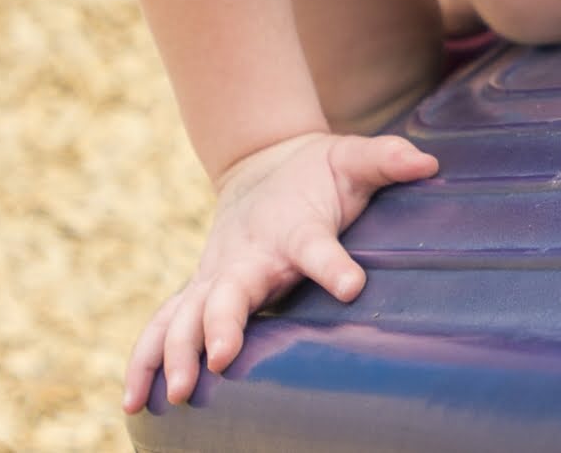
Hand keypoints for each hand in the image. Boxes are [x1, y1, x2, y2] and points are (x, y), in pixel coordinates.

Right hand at [123, 128, 438, 412]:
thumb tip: (427, 164)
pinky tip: (133, 402)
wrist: (263, 163)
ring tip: (172, 394)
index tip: (351, 286)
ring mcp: (218, 274)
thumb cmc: (318, 171)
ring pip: (185, 313)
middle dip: (222, 323)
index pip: (317, 246)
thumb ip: (387, 159)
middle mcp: (250, 255)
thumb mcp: (355, 158)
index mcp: (296, 228)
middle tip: (220, 358)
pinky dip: (144, 358)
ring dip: (173, 351)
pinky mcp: (201, 291)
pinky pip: (164, 326)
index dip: (334, 264)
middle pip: (232, 290)